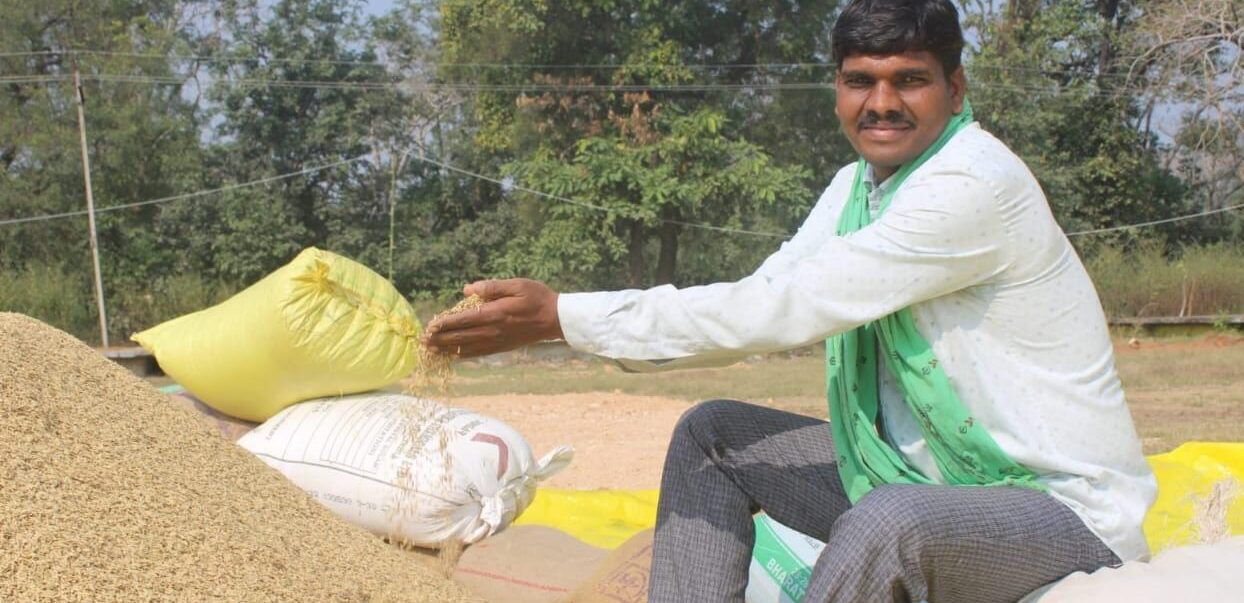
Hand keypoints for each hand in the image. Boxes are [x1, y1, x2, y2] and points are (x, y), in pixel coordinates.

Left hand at [421, 278, 563, 357]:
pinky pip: (479, 354)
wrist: (556, 319)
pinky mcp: (502, 347)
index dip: (445, 323)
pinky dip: (464, 356)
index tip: (430, 326)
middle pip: (462, 336)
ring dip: (448, 349)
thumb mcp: (517, 284)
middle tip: (423, 341)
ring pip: (467, 348)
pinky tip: (454, 356)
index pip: (464, 320)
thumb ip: (491, 287)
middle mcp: (494, 330)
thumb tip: (468, 290)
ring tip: (432, 351)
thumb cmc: (537, 297)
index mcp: (496, 313)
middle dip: (440, 339)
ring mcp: (498, 341)